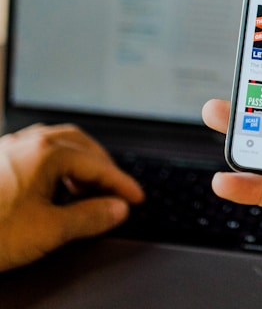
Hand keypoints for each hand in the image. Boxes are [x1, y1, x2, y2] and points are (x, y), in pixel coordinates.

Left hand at [0, 124, 144, 270]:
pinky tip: (53, 186)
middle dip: (104, 166)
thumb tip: (117, 209)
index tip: (136, 198)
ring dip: (81, 162)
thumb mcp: (47, 231)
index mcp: (47, 153)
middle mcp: (30, 142)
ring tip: (88, 187)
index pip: (98, 165)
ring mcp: (10, 147)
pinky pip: (39, 151)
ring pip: (59, 144)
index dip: (122, 184)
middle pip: (82, 145)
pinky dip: (58, 164)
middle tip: (116, 190)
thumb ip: (90, 217)